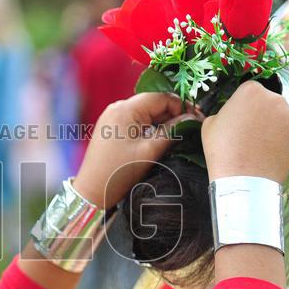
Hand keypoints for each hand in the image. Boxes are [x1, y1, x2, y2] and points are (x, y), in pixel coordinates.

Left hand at [72, 93, 196, 208]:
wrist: (92, 191)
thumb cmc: (120, 171)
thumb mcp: (150, 150)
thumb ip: (174, 131)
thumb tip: (193, 118)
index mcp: (125, 108)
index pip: (161, 97)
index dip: (181, 106)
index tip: (197, 119)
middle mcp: (117, 108)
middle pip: (153, 104)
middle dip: (173, 114)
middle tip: (193, 127)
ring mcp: (112, 117)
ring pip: (146, 113)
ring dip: (163, 122)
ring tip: (180, 135)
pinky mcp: (111, 128)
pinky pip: (136, 122)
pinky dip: (150, 128)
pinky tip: (162, 139)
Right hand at [201, 81, 288, 183]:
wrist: (243, 179)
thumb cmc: (222, 150)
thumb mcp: (210, 123)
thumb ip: (224, 112)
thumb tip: (231, 116)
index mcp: (251, 91)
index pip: (249, 90)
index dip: (243, 104)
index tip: (238, 117)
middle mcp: (276, 99)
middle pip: (268, 102)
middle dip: (261, 114)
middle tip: (249, 133)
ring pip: (281, 118)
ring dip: (273, 127)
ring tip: (259, 146)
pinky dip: (281, 143)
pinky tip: (268, 155)